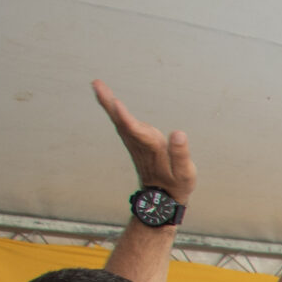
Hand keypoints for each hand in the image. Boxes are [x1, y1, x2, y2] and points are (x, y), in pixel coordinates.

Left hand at [92, 81, 194, 204]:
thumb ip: (181, 154)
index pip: (137, 132)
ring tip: (98, 85)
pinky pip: (121, 122)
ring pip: (119, 120)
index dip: (127, 119)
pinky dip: (113, 109)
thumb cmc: (176, 184)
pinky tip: (109, 100)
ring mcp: (134, 142)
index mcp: (152, 150)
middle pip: (121, 122)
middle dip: (109, 103)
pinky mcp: (134, 141)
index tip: (116, 104)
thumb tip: (178, 133)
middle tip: (96, 84)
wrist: (161, 197)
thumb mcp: (185, 174)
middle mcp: (139, 144)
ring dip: (108, 102)